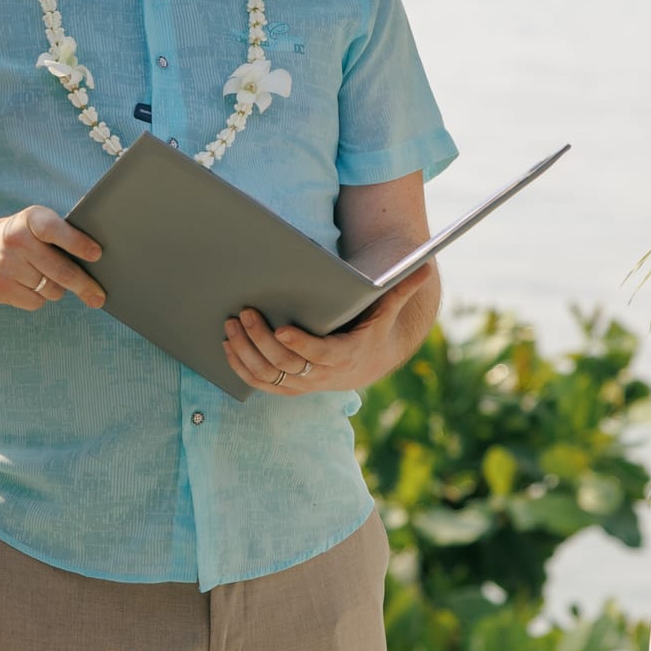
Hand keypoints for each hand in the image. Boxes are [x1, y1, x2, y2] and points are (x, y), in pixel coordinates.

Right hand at [0, 206, 104, 311]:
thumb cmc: (17, 237)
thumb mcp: (32, 224)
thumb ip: (59, 236)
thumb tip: (94, 265)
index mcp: (28, 220)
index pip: (54, 230)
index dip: (77, 242)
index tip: (97, 254)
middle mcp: (15, 241)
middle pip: (59, 270)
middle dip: (84, 285)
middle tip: (99, 296)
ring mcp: (6, 267)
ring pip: (51, 289)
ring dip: (57, 288)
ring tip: (47, 276)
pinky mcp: (0, 289)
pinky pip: (36, 302)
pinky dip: (40, 297)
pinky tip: (29, 284)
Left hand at [223, 265, 434, 397]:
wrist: (367, 362)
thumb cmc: (372, 329)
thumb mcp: (387, 310)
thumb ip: (400, 289)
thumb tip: (424, 265)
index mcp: (345, 357)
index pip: (320, 355)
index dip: (300, 345)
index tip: (281, 330)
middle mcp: (322, 376)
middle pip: (286, 363)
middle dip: (260, 339)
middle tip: (242, 313)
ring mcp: (302, 384)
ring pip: (268, 375)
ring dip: (244, 352)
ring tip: (229, 325)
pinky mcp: (288, 386)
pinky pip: (260, 383)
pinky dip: (240, 366)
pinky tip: (226, 345)